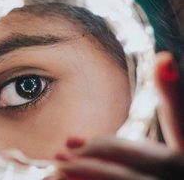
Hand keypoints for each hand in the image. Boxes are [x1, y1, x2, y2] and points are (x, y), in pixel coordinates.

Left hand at [55, 51, 183, 179]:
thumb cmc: (145, 178)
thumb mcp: (146, 166)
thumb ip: (122, 154)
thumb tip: (67, 144)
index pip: (181, 119)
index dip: (174, 90)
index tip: (162, 58)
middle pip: (146, 157)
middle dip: (103, 149)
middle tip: (62, 150)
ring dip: (91, 172)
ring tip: (54, 172)